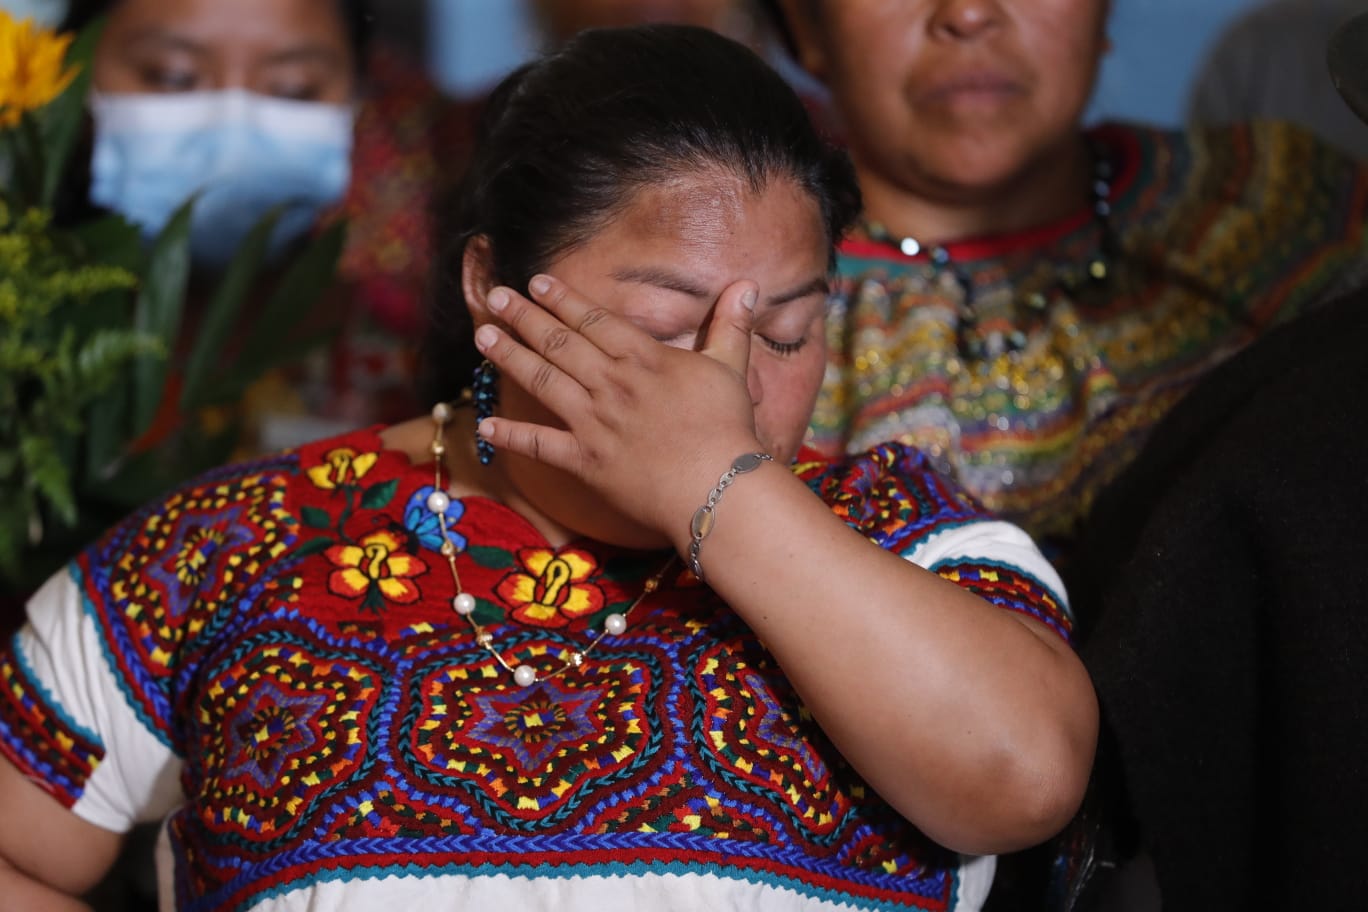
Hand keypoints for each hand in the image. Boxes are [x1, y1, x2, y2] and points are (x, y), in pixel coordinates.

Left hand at [473, 273, 765, 543]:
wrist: (716, 487)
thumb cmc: (728, 429)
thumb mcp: (731, 368)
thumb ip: (731, 325)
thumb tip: (748, 284)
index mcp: (643, 359)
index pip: (594, 320)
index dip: (563, 299)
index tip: (537, 282)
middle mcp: (611, 384)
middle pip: (558, 342)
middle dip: (523, 316)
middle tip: (495, 296)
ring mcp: (593, 423)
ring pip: (542, 381)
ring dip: (509, 357)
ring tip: (482, 336)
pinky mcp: (585, 461)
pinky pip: (539, 445)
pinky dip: (511, 435)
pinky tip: (485, 424)